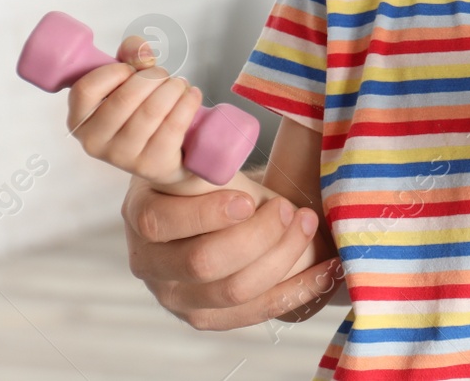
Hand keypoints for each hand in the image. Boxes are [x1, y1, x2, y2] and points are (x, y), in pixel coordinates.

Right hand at [66, 36, 201, 186]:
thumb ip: (129, 56)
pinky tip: (192, 95)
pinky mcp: (151, 164)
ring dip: (173, 88)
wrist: (166, 156)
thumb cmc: (140, 112)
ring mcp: (122, 157)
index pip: (86, 88)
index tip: (132, 69)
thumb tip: (141, 51)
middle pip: (125, 98)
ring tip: (179, 85)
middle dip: (153, 77)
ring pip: (152, 110)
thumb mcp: (127, 82)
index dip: (114, 71)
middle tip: (164, 75)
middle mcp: (94, 142)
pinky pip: (173, 125)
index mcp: (79, 119)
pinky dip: (188, 102)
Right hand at [123, 178, 339, 329]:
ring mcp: (175, 297)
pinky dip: (298, 289)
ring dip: (282, 257)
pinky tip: (328, 268)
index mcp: (142, 214)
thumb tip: (226, 150)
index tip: (249, 201)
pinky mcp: (207, 317)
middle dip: (257, 236)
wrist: (218, 210)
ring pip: (232, 291)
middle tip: (289, 208)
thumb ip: (211, 157)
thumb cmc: (213, 180)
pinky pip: (256, 312)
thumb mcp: (203, 161)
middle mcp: (149, 263)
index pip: (160, 223)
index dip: (206, 215)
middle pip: (202, 263)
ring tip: (308, 224)